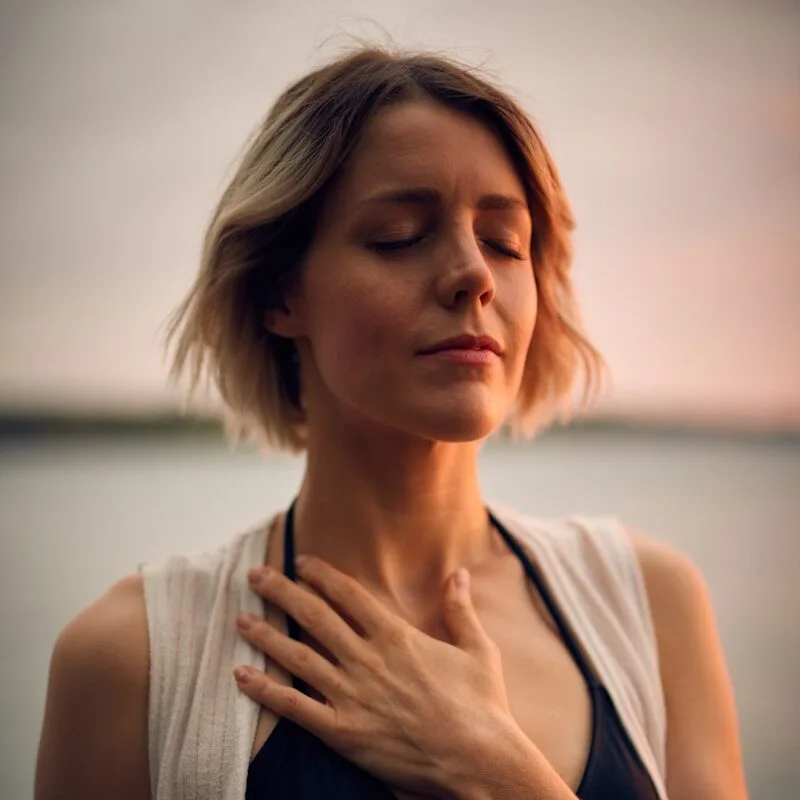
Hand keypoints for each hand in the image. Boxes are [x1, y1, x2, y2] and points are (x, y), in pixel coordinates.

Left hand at [234, 557, 515, 796]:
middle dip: (282, 592)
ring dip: (266, 635)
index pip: (348, 595)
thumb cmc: (482, 706)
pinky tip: (242, 676)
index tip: (300, 561)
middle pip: (314, 616)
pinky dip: (265, 691)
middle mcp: (368, 660)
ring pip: (298, 657)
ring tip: (240, 619)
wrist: (479, 762)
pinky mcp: (343, 732)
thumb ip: (460, 608)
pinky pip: (295, 707)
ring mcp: (352, 695)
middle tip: (255, 576)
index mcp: (396, 637)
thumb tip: (458, 572)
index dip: (321, 575)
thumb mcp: (478, 649)